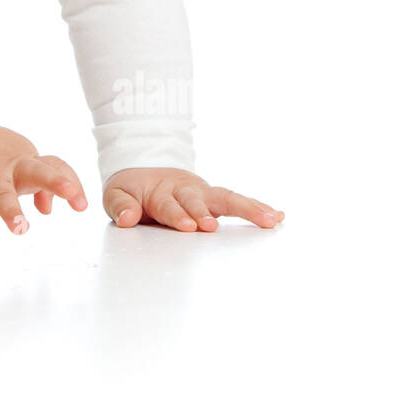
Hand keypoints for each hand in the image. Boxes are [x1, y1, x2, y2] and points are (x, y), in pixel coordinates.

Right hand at [0, 123, 89, 241]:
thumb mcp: (20, 165)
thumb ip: (39, 186)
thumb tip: (47, 209)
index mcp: (27, 162)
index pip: (55, 166)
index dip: (70, 182)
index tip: (81, 206)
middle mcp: (12, 168)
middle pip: (36, 171)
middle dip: (54, 181)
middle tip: (70, 193)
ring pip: (3, 192)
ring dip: (11, 210)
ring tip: (20, 229)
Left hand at [103, 167, 283, 230]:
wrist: (144, 169)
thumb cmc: (132, 191)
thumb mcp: (116, 195)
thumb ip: (120, 206)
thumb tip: (127, 219)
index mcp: (159, 193)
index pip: (168, 206)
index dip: (177, 215)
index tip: (188, 226)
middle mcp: (185, 190)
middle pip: (196, 201)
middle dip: (204, 213)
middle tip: (211, 226)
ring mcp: (203, 193)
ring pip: (225, 198)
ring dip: (246, 209)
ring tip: (268, 219)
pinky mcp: (215, 198)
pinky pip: (238, 201)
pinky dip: (257, 207)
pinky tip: (278, 216)